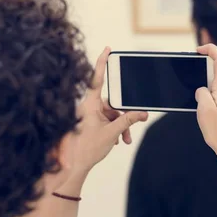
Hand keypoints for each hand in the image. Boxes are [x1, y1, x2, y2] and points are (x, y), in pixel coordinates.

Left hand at [73, 47, 147, 174]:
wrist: (75, 166)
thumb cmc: (86, 149)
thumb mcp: (111, 133)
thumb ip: (127, 121)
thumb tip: (141, 113)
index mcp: (89, 104)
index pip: (96, 79)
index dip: (102, 63)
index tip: (108, 49)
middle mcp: (89, 106)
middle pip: (113, 103)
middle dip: (124, 115)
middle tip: (137, 122)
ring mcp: (90, 115)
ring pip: (112, 114)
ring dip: (121, 126)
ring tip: (125, 140)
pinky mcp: (92, 122)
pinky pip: (108, 121)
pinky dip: (115, 129)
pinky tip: (117, 141)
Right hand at [195, 44, 216, 158]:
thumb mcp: (204, 110)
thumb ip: (201, 93)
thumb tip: (202, 89)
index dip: (210, 49)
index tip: (199, 50)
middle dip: (205, 74)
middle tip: (193, 84)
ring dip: (209, 90)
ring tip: (201, 106)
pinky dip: (215, 100)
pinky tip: (210, 116)